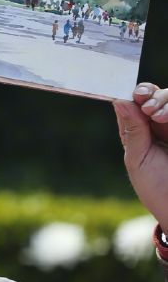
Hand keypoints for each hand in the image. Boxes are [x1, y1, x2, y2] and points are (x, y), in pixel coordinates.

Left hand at [115, 84, 167, 225]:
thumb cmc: (156, 188)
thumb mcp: (138, 159)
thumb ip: (132, 130)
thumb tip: (119, 101)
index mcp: (143, 130)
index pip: (137, 102)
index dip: (136, 94)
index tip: (135, 96)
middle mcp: (162, 125)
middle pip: (157, 95)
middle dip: (151, 94)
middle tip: (146, 107)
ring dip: (164, 99)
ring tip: (155, 115)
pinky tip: (163, 117)